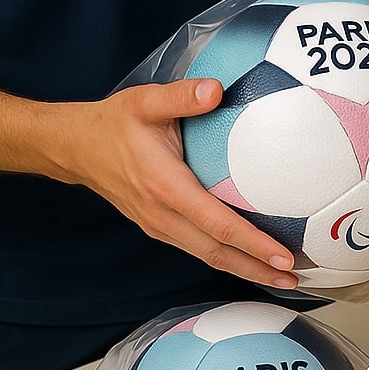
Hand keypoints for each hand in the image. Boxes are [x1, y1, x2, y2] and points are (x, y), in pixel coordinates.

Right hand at [61, 79, 297, 288]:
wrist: (73, 148)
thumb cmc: (112, 124)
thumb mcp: (144, 101)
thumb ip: (181, 96)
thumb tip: (217, 90)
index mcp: (165, 187)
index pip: (218, 224)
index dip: (253, 244)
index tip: (283, 257)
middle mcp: (163, 215)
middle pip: (218, 253)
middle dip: (258, 269)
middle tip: (295, 280)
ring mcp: (159, 226)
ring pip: (208, 257)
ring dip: (245, 270)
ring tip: (282, 279)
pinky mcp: (159, 228)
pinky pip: (198, 249)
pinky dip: (227, 259)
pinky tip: (250, 260)